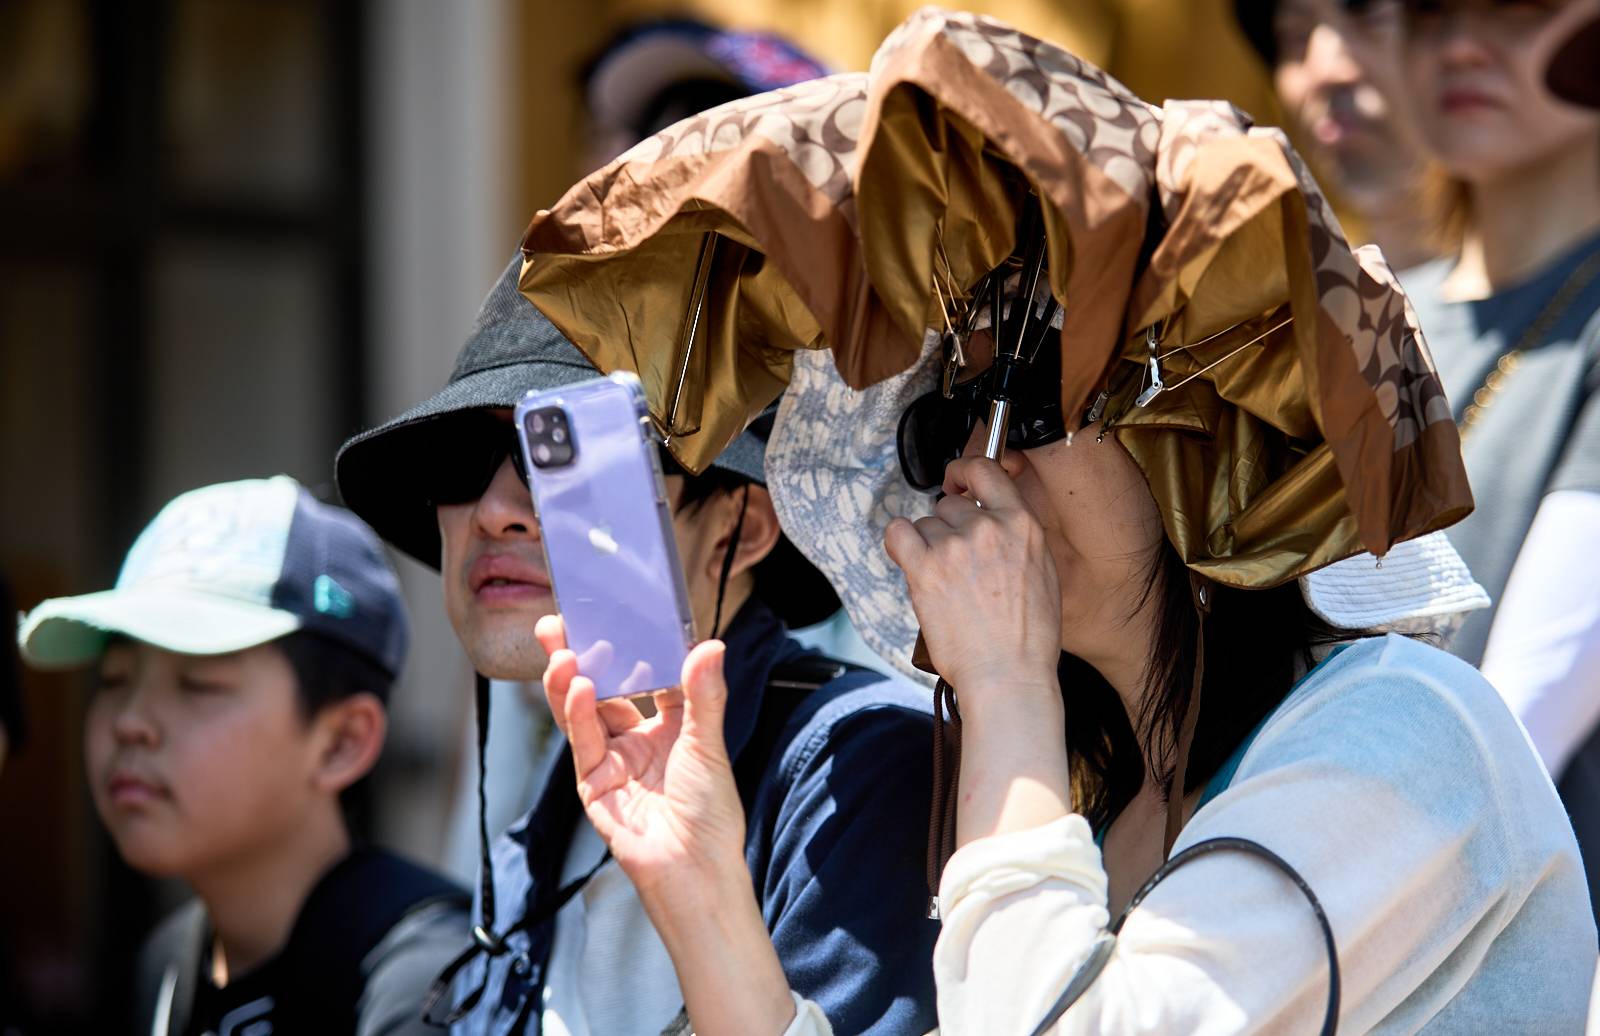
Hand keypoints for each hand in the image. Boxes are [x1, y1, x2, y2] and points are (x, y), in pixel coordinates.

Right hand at [537, 617, 798, 1035]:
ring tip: (563, 650)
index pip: (644, 674)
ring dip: (570, 679)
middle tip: (560, 620)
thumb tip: (710, 645)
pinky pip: (583, 742)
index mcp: (669, 724)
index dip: (629, 645)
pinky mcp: (593, 784)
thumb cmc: (711, 813)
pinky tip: (578, 687)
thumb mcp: (710, 745)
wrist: (696, 870)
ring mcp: (611, 760)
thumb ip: (705, 695)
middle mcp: (636, 738)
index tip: (614, 612)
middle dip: (580, 654)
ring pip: (583, 710)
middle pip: (604, 687)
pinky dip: (578, 713)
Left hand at [885, 456, 1071, 845]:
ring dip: (928, 547)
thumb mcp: (1042, 573)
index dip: (965, 472)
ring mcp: (954, 547)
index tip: (957, 481)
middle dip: (949, 529)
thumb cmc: (1028, 638)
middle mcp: (988, 529)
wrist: (1008, 676)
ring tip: (945, 584)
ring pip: (925, 525)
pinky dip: (900, 544)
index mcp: (1022, 526)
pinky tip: (911, 563)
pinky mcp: (924, 569)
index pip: (987, 471)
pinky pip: (898, 534)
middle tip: (956, 565)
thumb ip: (1017, 538)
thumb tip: (993, 521)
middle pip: (950, 505)